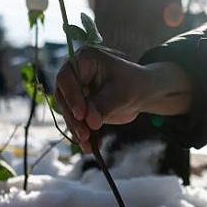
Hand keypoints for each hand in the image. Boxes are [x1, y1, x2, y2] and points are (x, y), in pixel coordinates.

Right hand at [55, 46, 192, 152]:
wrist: (143, 93)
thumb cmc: (134, 85)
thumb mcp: (121, 94)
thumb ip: (103, 106)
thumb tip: (89, 122)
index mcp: (83, 59)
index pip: (67, 77)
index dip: (71, 96)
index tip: (81, 115)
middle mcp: (75, 74)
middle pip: (64, 97)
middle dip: (73, 118)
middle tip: (84, 134)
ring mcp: (76, 91)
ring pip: (68, 112)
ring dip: (77, 130)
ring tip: (88, 145)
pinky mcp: (80, 107)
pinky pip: (77, 122)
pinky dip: (84, 135)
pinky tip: (91, 147)